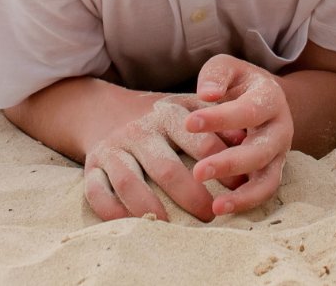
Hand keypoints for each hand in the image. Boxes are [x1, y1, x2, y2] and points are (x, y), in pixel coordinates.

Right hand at [81, 95, 229, 222]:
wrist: (106, 110)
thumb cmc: (161, 118)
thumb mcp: (188, 109)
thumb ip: (216, 120)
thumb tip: (244, 138)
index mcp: (167, 114)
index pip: (199, 140)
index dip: (221, 164)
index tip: (239, 186)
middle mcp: (139, 130)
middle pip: (166, 168)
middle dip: (191, 196)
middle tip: (210, 215)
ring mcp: (113, 148)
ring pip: (129, 181)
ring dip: (150, 208)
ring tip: (171, 227)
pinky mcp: (92, 165)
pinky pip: (96, 191)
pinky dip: (112, 211)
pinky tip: (133, 224)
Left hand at [182, 55, 293, 216]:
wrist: (262, 98)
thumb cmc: (238, 83)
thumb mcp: (228, 68)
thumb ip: (216, 75)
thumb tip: (207, 95)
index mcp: (270, 99)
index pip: (248, 111)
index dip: (220, 118)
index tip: (189, 123)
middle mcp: (280, 128)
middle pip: (260, 151)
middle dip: (230, 163)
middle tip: (198, 172)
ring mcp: (279, 154)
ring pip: (268, 179)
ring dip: (243, 194)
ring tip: (215, 206)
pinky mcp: (273, 172)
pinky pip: (264, 192)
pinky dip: (246, 203)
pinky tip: (220, 208)